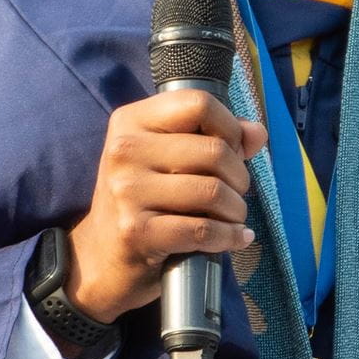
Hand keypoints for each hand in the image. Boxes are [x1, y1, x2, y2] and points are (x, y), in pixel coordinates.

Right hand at [65, 89, 265, 324]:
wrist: (102, 255)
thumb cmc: (144, 199)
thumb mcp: (168, 158)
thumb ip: (216, 138)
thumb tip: (257, 133)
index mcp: (131, 121)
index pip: (198, 103)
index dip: (229, 127)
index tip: (233, 150)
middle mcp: (124, 150)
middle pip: (215, 150)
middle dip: (239, 177)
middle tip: (234, 193)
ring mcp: (127, 191)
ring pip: (214, 191)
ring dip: (236, 210)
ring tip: (232, 217)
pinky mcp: (136, 231)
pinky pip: (203, 230)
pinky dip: (228, 237)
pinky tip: (234, 238)